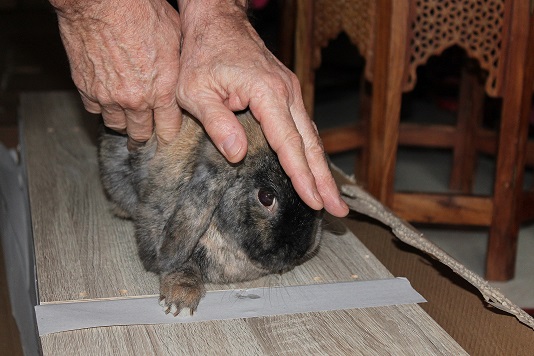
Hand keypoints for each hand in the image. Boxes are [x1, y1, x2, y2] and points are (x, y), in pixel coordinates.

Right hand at [51, 0, 182, 147]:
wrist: (101, 2)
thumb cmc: (141, 12)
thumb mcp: (174, 37)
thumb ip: (176, 65)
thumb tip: (180, 74)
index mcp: (162, 90)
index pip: (169, 129)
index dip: (169, 134)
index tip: (167, 136)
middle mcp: (136, 99)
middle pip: (142, 134)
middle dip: (146, 137)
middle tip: (146, 139)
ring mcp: (109, 96)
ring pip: (117, 126)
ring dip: (123, 125)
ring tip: (127, 125)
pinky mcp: (86, 88)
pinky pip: (94, 110)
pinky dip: (101, 109)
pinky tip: (107, 104)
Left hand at [177, 0, 347, 216]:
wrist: (216, 21)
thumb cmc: (202, 54)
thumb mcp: (196, 90)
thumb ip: (217, 122)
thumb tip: (237, 155)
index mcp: (267, 93)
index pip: (289, 143)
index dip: (302, 176)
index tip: (315, 201)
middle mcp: (286, 92)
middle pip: (310, 144)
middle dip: (324, 180)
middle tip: (338, 210)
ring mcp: (289, 91)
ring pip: (310, 136)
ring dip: (321, 168)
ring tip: (330, 197)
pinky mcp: (285, 92)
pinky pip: (302, 126)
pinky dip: (310, 151)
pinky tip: (312, 167)